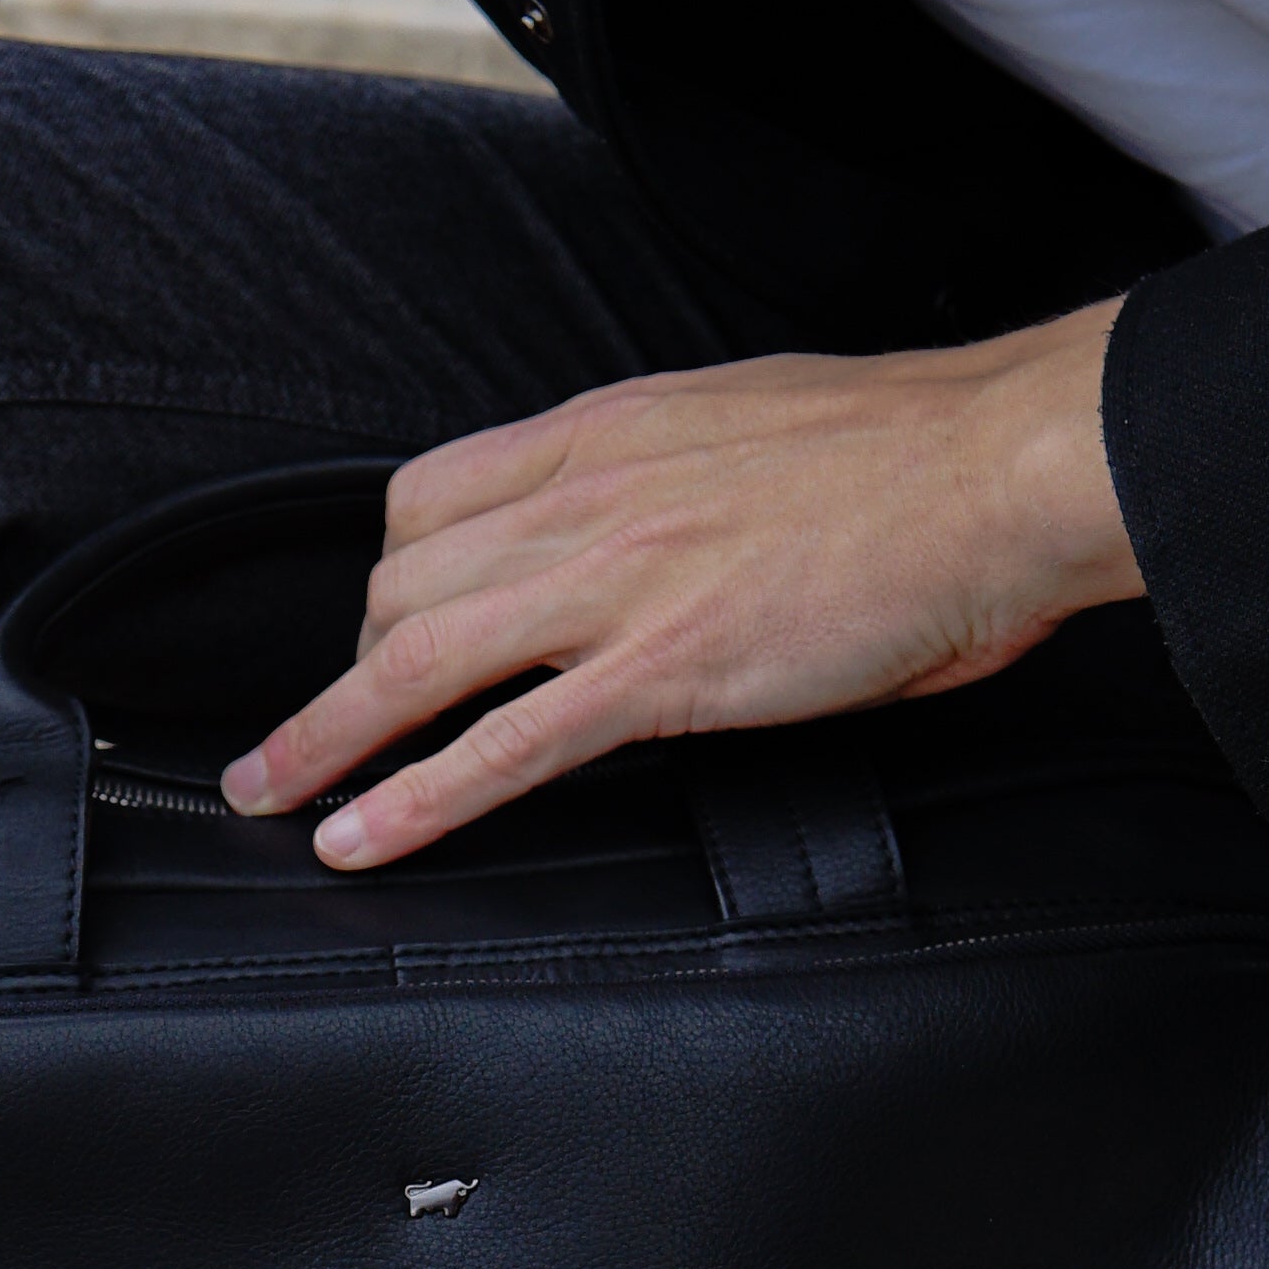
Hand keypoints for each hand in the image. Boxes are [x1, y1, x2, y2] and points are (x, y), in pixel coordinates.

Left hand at [221, 298, 1141, 867]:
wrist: (1000, 468)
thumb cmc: (912, 459)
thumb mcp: (752, 437)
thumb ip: (674, 486)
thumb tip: (659, 541)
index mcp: (608, 428)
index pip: (432, 493)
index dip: (387, 571)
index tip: (377, 625)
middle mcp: (587, 495)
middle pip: (401, 582)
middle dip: (346, 668)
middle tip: (312, 736)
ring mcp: (617, 585)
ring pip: (417, 664)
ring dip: (323, 741)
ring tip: (268, 796)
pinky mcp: (662, 671)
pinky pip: (501, 747)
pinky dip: (413, 800)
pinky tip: (358, 840)